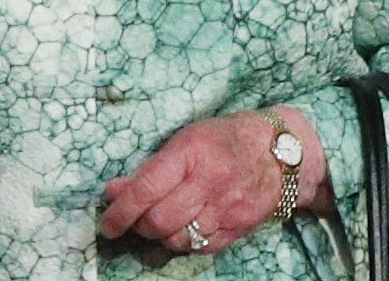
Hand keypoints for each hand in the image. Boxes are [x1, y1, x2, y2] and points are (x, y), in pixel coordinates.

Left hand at [99, 107, 328, 255]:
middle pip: (159, 221)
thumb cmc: (225, 140)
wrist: (280, 151)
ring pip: (176, 239)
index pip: (146, 190)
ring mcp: (226, 208)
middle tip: (136, 220)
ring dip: (161, 235)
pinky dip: (185, 241)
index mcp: (192, 153)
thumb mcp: (186, 140)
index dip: (120, 212)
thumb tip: (113, 192)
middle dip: (139, 225)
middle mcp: (210, 181)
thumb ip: (150, 169)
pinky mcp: (237, 227)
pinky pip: (199, 247)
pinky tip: (187, 225)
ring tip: (163, 221)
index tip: (108, 225)